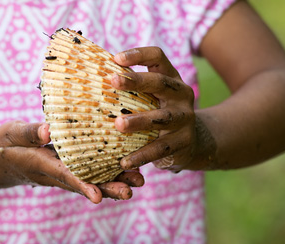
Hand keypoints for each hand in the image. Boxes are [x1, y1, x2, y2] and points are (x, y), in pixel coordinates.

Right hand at [0, 120, 142, 203]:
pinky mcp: (65, 167)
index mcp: (41, 164)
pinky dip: (106, 172)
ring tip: (138, 181)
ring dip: (113, 182)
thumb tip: (49, 130)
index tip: (98, 197)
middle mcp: (55, 173)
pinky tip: (125, 167)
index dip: (82, 186)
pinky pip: (88, 172)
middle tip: (131, 191)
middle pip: (85, 183)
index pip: (65, 176)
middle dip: (108, 188)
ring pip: (90, 179)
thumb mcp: (10, 133)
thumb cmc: (3, 144)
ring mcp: (62, 172)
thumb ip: (29, 133)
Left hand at [112, 47, 197, 172]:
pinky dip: (142, 156)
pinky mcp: (184, 141)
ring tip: (118, 124)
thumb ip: (133, 88)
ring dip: (139, 120)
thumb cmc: (159, 113)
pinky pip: (160, 149)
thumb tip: (93, 75)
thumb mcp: (153, 96)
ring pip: (162, 118)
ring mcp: (185, 118)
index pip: (158, 57)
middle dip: (136, 81)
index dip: (139, 54)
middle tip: (113, 81)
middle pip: (160, 83)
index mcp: (171, 78)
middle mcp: (181, 94)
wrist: (192, 142)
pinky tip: (124, 162)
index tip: (116, 58)